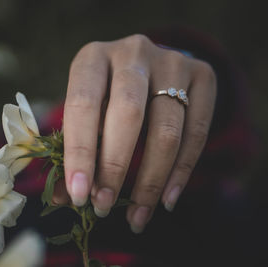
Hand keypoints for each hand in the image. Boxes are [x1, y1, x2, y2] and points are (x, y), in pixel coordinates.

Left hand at [58, 34, 216, 232]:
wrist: (151, 68)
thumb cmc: (108, 95)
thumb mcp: (86, 112)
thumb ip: (74, 150)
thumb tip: (65, 199)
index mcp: (93, 57)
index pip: (83, 104)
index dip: (79, 152)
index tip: (79, 194)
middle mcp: (133, 53)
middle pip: (128, 114)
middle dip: (115, 168)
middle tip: (103, 206)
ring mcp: (172, 61)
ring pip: (166, 129)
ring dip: (150, 180)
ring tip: (136, 215)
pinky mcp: (203, 74)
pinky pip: (197, 132)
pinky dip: (181, 172)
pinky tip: (166, 200)